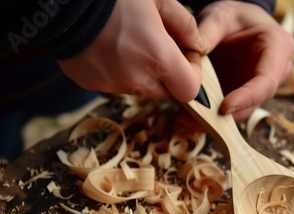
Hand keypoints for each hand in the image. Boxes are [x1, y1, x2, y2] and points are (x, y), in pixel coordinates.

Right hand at [57, 0, 206, 101]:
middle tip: (156, 46)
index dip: (192, 75)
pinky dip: (116, 71)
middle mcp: (137, 79)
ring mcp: (112, 84)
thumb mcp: (158, 0)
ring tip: (128, 43)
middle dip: (166, 74)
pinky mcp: (91, 84)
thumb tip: (198, 45)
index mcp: (158, 58)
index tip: (185, 56)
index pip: (189, 90)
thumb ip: (185, 25)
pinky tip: (107, 47)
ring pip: (139, 88)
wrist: (62, 1)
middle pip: (164, 91)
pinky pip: (114, 84)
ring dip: (141, 73)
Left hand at [197, 1, 293, 121]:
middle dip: (222, 117)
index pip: (267, 82)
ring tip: (182, 122)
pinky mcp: (243, 98)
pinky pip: (227, 113)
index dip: (247, 98)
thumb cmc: (235, 16)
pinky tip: (185, 121)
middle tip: (192, 120)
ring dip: (211, 122)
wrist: (236, 23)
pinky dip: (206, 119)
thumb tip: (193, 54)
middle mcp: (273, 75)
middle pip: (252, 104)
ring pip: (238, 113)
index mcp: (278, 50)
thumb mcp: (221, 15)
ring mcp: (258, 89)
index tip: (224, 107)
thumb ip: (209, 31)